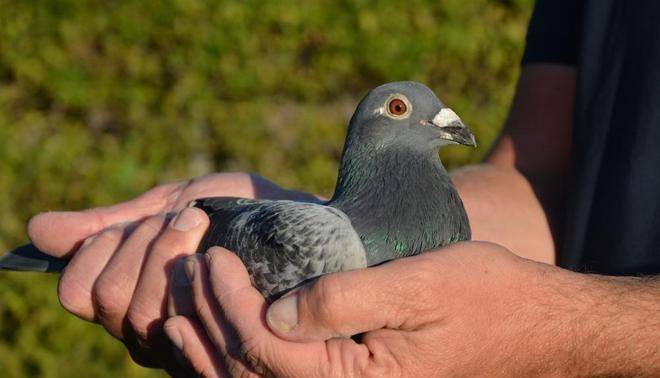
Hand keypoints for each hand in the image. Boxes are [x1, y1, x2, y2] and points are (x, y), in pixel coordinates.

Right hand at [26, 172, 313, 370]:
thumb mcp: (164, 207)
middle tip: (185, 217)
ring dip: (165, 248)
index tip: (138, 220)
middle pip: (109, 298)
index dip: (97, 252)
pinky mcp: (215, 343)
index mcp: (129, 295)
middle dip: (143, 242)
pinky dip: (185, 263)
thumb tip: (38, 230)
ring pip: (137, 308)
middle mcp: (148, 327)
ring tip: (201, 223)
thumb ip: (108, 224)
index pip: (77, 293)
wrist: (287, 217)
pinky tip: (214, 247)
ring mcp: (182, 338)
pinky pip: (177, 314)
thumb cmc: (229, 213)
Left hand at [164, 242, 594, 376]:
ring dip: (213, 342)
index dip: (228, 305)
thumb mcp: (419, 286)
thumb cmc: (483, 297)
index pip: (267, 351)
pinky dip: (242, 352)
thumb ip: (344, 301)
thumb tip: (273, 312)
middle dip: (208, 323)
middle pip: (251, 372)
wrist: (530, 322)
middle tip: (184, 275)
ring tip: (180, 307)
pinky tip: (223, 329)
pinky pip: (283, 374)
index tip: (210, 259)